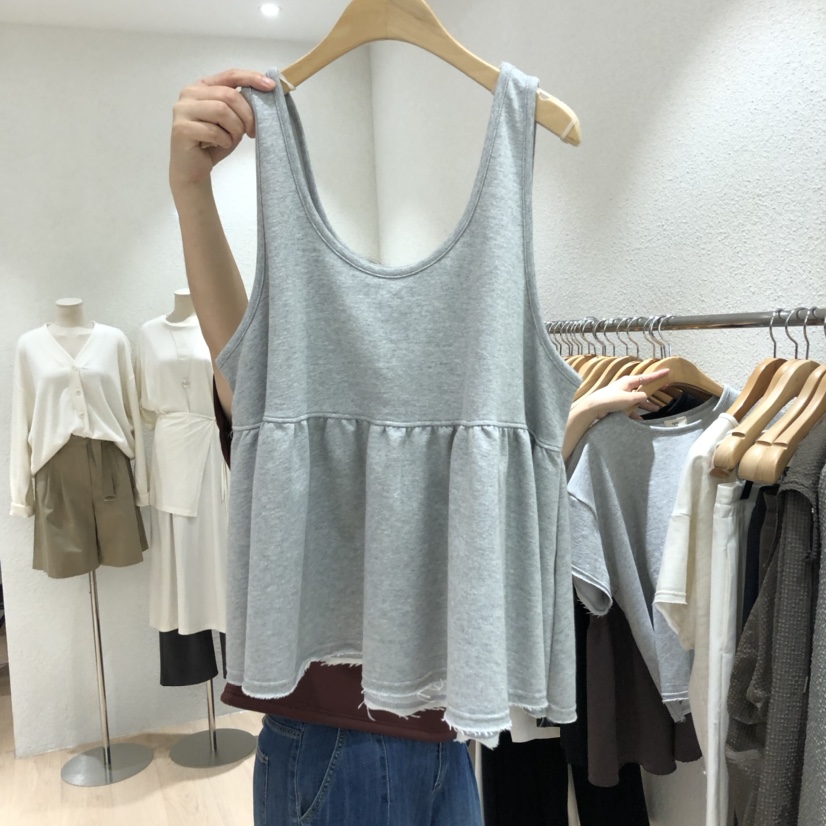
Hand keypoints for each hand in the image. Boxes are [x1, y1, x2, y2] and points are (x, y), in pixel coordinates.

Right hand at [170, 69, 275, 188]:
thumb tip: (263, 93)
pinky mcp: (181, 128)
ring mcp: (182, 110)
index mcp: (203, 87)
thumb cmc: (214, 143)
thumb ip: (240, 106)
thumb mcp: (232, 121)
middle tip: (253, 132)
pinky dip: (224, 140)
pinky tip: (220, 145)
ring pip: (221, 110)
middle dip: (247, 115)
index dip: (251, 78)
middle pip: (228, 95)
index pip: (230, 75)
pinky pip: (213, 131)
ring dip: (235, 128)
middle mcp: (190, 93)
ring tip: (232, 139)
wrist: (194, 169)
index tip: (271, 87)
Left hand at [579, 368, 670, 420]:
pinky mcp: (617, 404)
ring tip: (656, 409)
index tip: (667, 371)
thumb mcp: (629, 398)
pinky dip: (635, 413)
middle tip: (665, 389)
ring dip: (646, 405)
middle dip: (653, 391)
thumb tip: (645, 396)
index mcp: (628, 382)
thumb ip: (640, 396)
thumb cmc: (611, 399)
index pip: (646, 377)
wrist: (594, 407)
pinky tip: (640, 420)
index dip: (657, 375)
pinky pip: (629, 408)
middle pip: (642, 388)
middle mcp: (625, 387)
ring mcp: (621, 396)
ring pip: (637, 399)